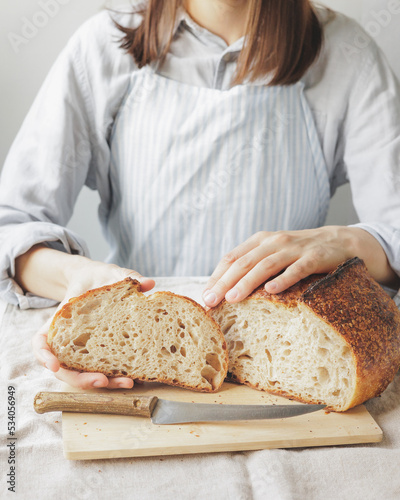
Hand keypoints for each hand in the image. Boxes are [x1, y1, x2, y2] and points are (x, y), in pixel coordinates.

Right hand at [32, 260, 154, 388]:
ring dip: (104, 383)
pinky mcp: (101, 354)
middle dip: (82, 379)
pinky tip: (134, 378)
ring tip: (127, 382)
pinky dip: (115, 377)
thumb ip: (127, 276)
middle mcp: (68, 341)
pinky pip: (104, 369)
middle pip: (66, 369)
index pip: (40, 345)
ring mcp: (83, 350)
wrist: (102, 282)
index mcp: (58, 323)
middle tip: (102, 380)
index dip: (44, 357)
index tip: (54, 366)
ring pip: (87, 374)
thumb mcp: (110, 273)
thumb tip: (149, 282)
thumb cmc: (99, 278)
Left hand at [203, 226, 396, 306]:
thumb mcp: (273, 254)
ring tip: (233, 298)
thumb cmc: (299, 253)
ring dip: (247, 282)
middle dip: (224, 282)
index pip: (231, 258)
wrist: (340, 242)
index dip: (216, 276)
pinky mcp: (314, 257)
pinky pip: (297, 269)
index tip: (204, 296)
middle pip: (244, 262)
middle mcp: (273, 242)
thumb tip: (224, 289)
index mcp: (260, 241)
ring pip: (266, 265)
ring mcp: (294, 248)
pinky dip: (283, 279)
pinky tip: (272, 290)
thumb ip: (252, 265)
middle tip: (211, 301)